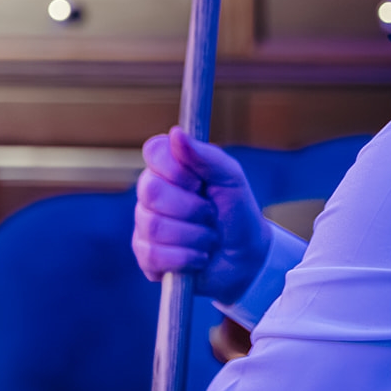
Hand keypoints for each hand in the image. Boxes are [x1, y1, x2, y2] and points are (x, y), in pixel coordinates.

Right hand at [132, 126, 267, 303]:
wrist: (246, 257)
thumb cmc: (237, 212)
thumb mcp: (231, 179)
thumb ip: (206, 156)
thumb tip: (176, 132)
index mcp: (169, 167)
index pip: (154, 151)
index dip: (177, 169)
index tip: (200, 182)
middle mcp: (151, 193)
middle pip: (151, 191)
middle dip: (191, 208)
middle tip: (210, 213)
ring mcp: (144, 224)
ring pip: (154, 226)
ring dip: (195, 236)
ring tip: (209, 238)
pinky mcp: (145, 256)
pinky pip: (154, 255)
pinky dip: (186, 257)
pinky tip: (199, 257)